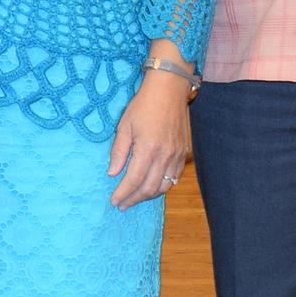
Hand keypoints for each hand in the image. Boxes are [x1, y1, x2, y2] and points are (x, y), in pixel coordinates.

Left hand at [106, 69, 193, 208]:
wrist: (169, 91)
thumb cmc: (143, 105)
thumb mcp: (124, 126)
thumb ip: (119, 152)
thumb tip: (113, 173)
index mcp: (148, 148)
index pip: (134, 179)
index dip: (123, 193)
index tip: (114, 201)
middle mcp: (164, 155)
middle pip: (150, 188)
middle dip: (135, 199)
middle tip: (122, 205)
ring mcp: (176, 155)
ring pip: (164, 186)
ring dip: (149, 196)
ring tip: (135, 199)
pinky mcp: (182, 153)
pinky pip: (174, 178)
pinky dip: (163, 187)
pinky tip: (152, 188)